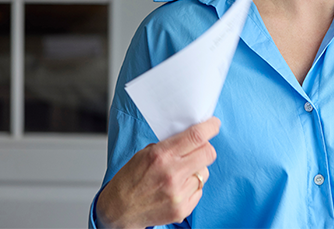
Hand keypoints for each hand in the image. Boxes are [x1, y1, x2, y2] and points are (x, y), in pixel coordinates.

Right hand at [96, 117, 220, 228]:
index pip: (196, 136)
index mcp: (161, 155)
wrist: (119, 210)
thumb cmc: (130, 179)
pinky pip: (199, 190)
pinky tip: (177, 188)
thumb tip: (194, 136)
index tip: (214, 124)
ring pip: (205, 172)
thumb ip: (170, 144)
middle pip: (208, 153)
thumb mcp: (145, 153)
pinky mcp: (182, 209)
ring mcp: (178, 194)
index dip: (210, 127)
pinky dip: (192, 187)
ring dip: (197, 170)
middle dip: (206, 148)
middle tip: (199, 149)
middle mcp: (172, 174)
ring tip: (180, 174)